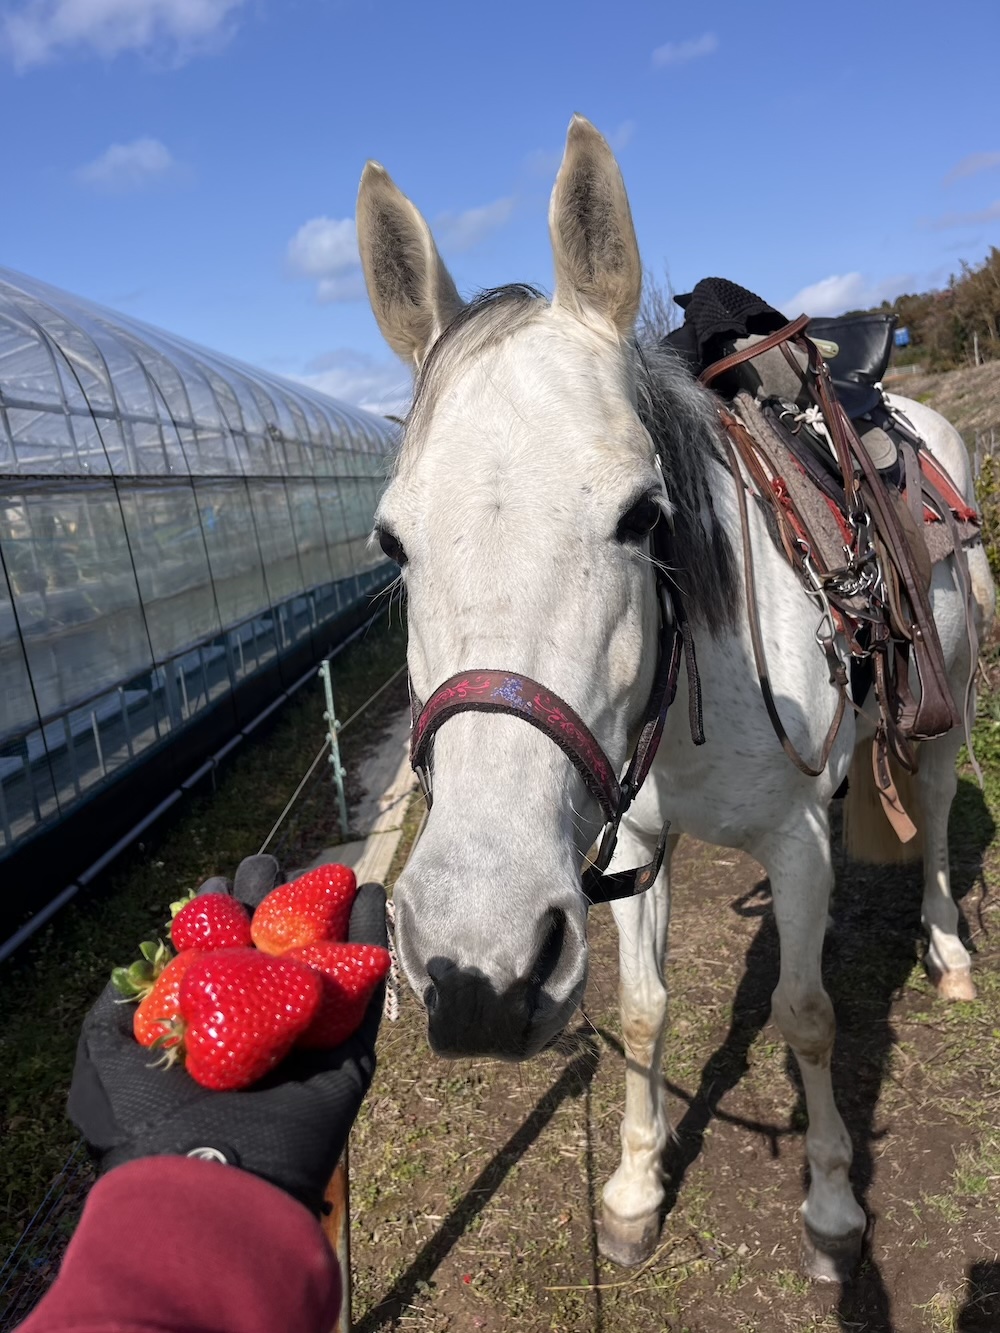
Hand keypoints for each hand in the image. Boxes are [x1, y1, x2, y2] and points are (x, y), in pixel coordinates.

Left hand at [67, 856, 386, 1215]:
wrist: (212, 1181)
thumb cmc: (150, 1123)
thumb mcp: (103, 1060)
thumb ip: (114, 1010)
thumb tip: (138, 967)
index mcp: (203, 1025)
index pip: (214, 955)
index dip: (214, 915)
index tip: (215, 886)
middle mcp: (255, 1026)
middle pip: (268, 947)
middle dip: (268, 900)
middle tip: (267, 868)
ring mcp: (303, 1035)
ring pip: (320, 958)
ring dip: (326, 908)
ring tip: (327, 867)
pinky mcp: (346, 1051)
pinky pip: (366, 986)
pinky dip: (372, 937)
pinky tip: (373, 893)